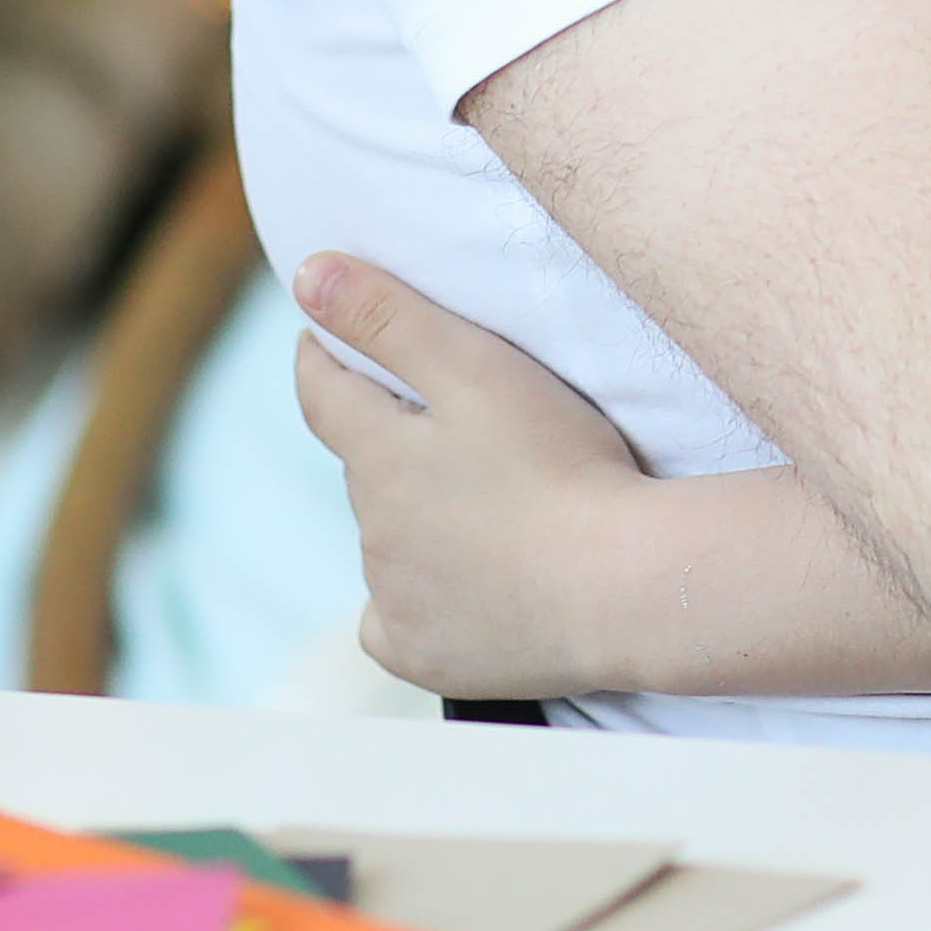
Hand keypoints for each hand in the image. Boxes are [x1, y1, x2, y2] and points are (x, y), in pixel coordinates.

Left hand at [286, 253, 664, 701]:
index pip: (322, 394)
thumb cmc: (559, 467)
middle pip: (365, 470)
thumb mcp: (474, 367)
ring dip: (413, 518)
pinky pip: (397, 621)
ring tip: (485, 507)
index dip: (323, 357)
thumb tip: (308, 275)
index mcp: (377, 454)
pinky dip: (415, 601)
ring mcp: (396, 598)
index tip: (328, 338)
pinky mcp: (425, 655)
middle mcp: (372, 529)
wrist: (621, 588)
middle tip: (449, 425)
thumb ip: (388, 318)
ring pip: (387, 542)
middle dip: (388, 442)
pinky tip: (460, 589)